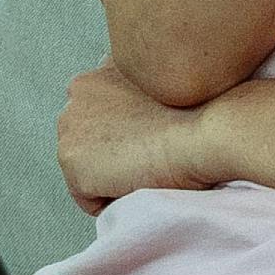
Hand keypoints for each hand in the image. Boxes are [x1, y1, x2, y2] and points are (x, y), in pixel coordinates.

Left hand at [57, 63, 238, 209]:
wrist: (204, 131)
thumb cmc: (198, 113)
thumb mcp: (160, 83)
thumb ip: (135, 90)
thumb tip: (132, 114)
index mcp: (97, 75)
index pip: (96, 119)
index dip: (123, 138)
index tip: (146, 143)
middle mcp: (76, 94)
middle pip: (88, 143)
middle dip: (111, 155)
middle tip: (147, 158)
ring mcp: (70, 128)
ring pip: (87, 170)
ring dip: (111, 177)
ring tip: (146, 170)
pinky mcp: (73, 162)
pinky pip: (88, 198)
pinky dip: (111, 200)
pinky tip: (139, 185)